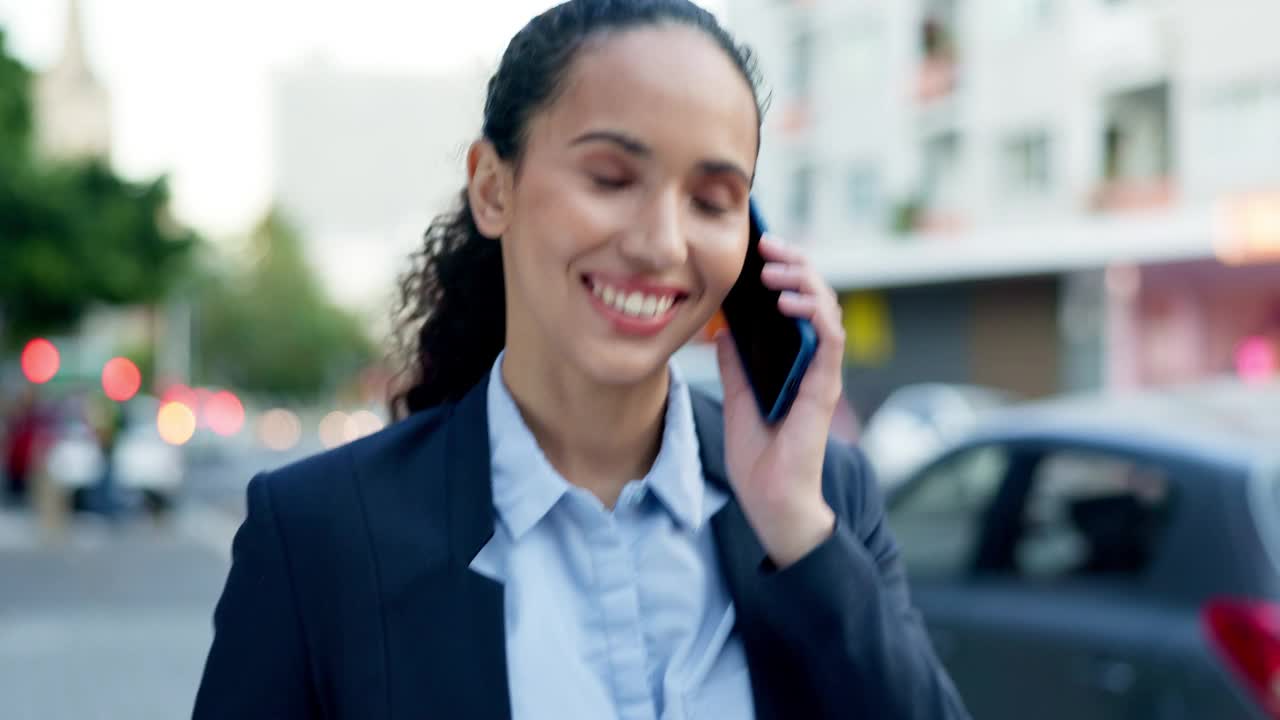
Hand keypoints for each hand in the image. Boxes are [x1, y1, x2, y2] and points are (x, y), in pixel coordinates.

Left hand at [715, 234, 842, 567]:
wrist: (768, 499)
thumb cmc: (758, 452)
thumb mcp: (737, 393)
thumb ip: (735, 360)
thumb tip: (723, 326)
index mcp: (794, 356)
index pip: (796, 299)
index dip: (783, 268)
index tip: (759, 245)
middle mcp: (813, 359)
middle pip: (815, 294)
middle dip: (793, 262)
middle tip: (767, 243)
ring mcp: (822, 372)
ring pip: (826, 308)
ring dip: (802, 280)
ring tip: (773, 269)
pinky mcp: (824, 388)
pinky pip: (829, 340)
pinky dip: (813, 313)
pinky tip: (788, 301)